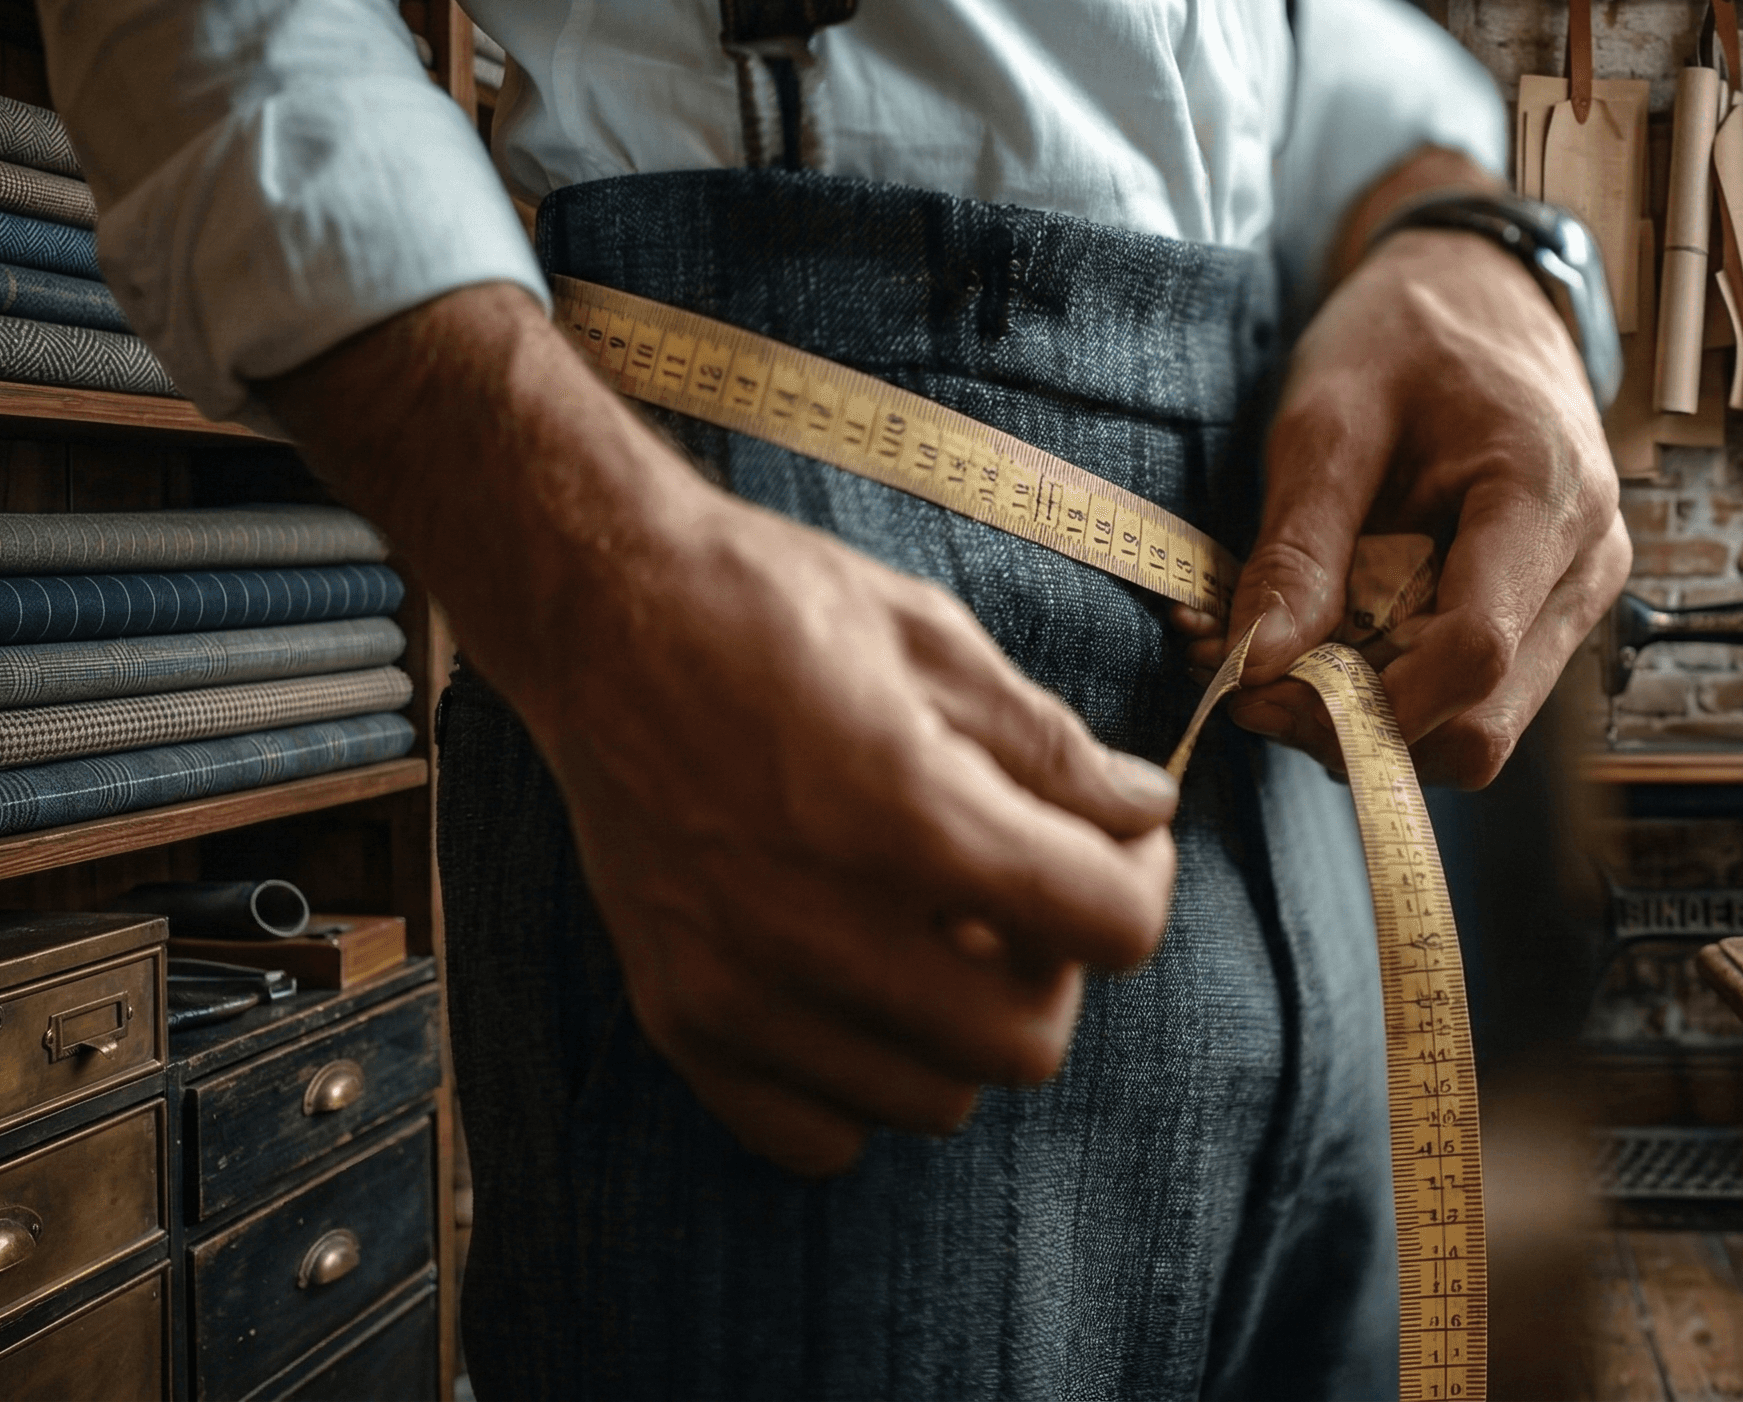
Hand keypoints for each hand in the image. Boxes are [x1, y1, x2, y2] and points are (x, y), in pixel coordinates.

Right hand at [266, 284, 1177, 1175]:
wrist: (596, 614)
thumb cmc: (768, 608)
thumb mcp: (935, 641)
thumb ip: (1053, 749)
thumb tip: (1146, 814)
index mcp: (906, 813)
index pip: (1108, 928)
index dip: (1141, 883)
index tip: (1121, 844)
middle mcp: (818, 922)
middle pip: (1029, 1041)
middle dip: (1056, 967)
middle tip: (1024, 889)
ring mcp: (738, 985)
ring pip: (934, 1099)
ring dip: (962, 1028)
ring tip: (933, 930)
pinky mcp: (679, 1016)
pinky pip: (816, 1135)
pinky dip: (860, 1083)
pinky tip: (858, 989)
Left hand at [1179, 223, 1628, 787]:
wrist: (1479, 292)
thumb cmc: (1407, 334)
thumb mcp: (1328, 419)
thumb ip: (1298, 548)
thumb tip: (1258, 667)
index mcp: (1546, 497)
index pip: (1473, 655)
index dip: (1362, 702)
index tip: (1260, 691)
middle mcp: (1586, 564)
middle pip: (1481, 722)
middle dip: (1359, 726)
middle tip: (1257, 682)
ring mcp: (1577, 595)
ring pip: (1478, 726)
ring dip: (1371, 717)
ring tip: (1287, 653)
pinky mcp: (1549, 611)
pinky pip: (1474, 693)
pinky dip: (1394, 690)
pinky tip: (1333, 640)